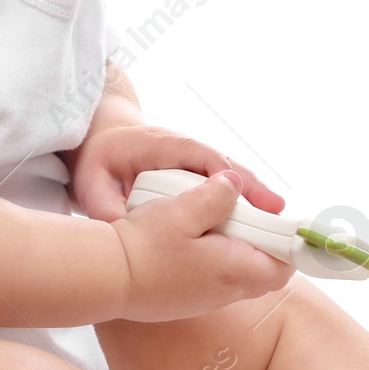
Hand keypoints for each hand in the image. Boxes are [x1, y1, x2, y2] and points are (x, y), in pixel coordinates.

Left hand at [66, 124, 284, 222]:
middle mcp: (182, 148)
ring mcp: (193, 157)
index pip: (192, 151)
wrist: (102, 135)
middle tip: (275, 208)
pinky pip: (224, 181)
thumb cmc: (98, 158)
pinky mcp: (198, 170)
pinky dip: (245, 197)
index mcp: (157, 144)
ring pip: (229, 170)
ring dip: (254, 191)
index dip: (217, 168)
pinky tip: (261, 220)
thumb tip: (123, 234)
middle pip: (222, 160)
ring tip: (277, 217)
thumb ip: (105, 207)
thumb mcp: (91, 183)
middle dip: (249, 182)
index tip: (235, 189)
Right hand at [110, 166, 294, 322]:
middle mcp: (225, 291)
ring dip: (237, 250)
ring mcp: (205, 300)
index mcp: (234, 270)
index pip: (283, 266)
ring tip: (217, 221)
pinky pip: (215, 279)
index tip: (281, 222)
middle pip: (264, 272)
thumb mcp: (183, 209)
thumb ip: (217, 195)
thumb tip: (236, 185)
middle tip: (247, 215)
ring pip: (238, 275)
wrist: (105, 278)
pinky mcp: (186, 300)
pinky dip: (215, 258)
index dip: (288, 244)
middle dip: (263, 244)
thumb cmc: (143, 246)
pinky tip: (193, 238)